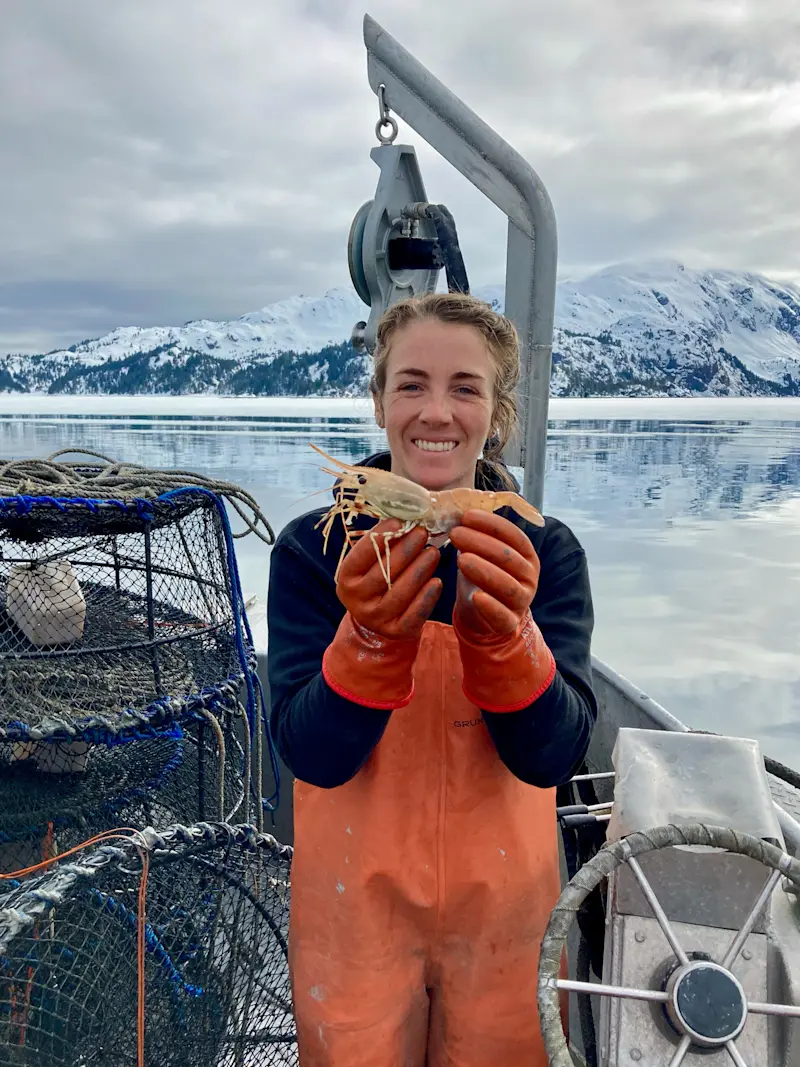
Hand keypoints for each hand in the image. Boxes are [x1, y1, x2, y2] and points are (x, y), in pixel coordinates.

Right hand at [336, 519, 441, 640]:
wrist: (376, 621)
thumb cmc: (375, 581)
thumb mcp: (368, 565)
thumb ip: (380, 544)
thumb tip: (403, 515)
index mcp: (346, 578)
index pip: (362, 555)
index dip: (380, 536)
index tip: (399, 521)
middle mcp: (357, 599)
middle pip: (384, 572)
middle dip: (406, 550)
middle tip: (422, 532)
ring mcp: (375, 617)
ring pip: (400, 592)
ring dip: (419, 570)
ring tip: (433, 552)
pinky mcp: (396, 631)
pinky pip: (414, 614)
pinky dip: (427, 597)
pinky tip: (437, 581)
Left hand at [449, 510, 539, 638]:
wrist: (480, 615)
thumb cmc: (481, 577)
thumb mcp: (480, 553)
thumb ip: (475, 535)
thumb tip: (456, 510)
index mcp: (526, 555)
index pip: (513, 535)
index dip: (491, 524)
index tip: (466, 516)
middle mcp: (529, 576)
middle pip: (509, 558)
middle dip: (481, 543)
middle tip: (455, 534)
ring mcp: (522, 601)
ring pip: (507, 585)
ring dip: (484, 571)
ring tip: (460, 559)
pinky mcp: (510, 623)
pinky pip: (503, 616)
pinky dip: (490, 606)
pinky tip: (475, 597)